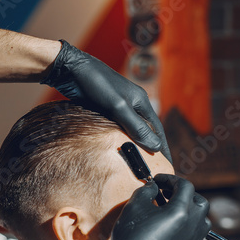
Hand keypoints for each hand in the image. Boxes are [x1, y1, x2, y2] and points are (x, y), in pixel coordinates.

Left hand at [41, 40, 170, 161]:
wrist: (70, 69)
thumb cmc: (96, 84)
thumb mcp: (117, 107)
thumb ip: (135, 126)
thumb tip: (155, 146)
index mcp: (140, 102)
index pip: (157, 130)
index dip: (162, 148)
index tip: (168, 166)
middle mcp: (132, 104)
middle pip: (144, 130)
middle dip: (149, 148)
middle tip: (152, 169)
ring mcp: (117, 106)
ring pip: (129, 130)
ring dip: (133, 144)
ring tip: (135, 163)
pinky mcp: (103, 108)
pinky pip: (115, 127)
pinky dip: (118, 139)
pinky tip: (115, 149)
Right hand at [94, 174, 210, 239]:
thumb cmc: (132, 236)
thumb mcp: (134, 206)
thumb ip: (147, 191)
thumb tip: (153, 187)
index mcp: (181, 211)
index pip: (185, 186)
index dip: (171, 179)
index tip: (157, 180)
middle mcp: (193, 225)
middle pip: (199, 201)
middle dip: (184, 194)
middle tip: (165, 193)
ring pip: (203, 220)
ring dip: (190, 211)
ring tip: (171, 210)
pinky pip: (198, 238)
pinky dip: (190, 230)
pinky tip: (174, 230)